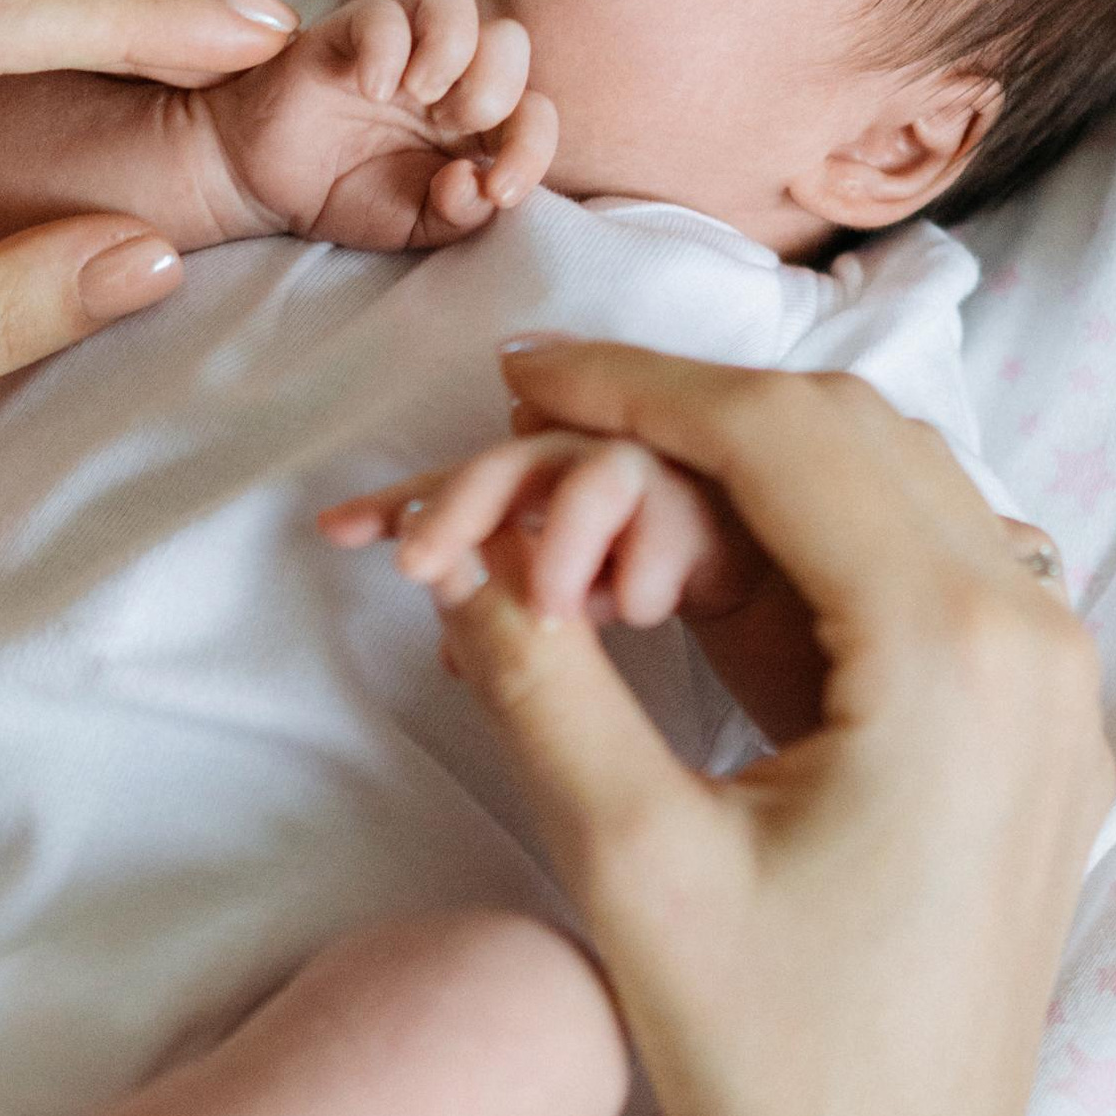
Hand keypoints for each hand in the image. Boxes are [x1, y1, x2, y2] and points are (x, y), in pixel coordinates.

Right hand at [200, 0, 556, 252]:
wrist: (264, 183)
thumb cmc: (345, 195)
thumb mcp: (414, 226)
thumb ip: (460, 215)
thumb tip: (481, 182)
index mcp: (474, 121)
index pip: (535, 111)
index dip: (533, 146)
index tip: (502, 189)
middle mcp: (445, 74)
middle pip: (510, 39)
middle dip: (497, 86)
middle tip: (454, 127)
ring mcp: (399, 46)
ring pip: (454, 0)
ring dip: (454, 48)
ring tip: (422, 94)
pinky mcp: (347, 31)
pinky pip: (383, 12)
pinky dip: (388, 46)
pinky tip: (372, 88)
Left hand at [322, 427, 742, 633]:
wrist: (784, 612)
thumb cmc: (654, 596)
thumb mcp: (567, 629)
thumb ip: (510, 626)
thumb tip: (448, 652)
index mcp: (544, 496)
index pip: (459, 486)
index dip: (396, 503)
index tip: (332, 531)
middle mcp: (595, 473)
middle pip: (515, 462)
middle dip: (459, 506)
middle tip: (415, 565)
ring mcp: (665, 481)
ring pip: (594, 476)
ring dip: (559, 539)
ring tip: (552, 608)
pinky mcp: (729, 509)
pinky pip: (680, 513)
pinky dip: (648, 562)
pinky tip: (641, 610)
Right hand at [433, 340, 1111, 1115]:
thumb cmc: (771, 1062)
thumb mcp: (629, 856)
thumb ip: (540, 677)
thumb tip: (463, 555)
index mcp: (958, 654)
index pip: (782, 441)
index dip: (635, 390)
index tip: (519, 369)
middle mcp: (1038, 646)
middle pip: (853, 440)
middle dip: (688, 415)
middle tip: (541, 416)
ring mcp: (1054, 698)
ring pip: (896, 498)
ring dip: (751, 477)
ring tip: (603, 494)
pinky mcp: (1035, 748)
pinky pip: (927, 580)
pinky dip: (810, 550)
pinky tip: (703, 579)